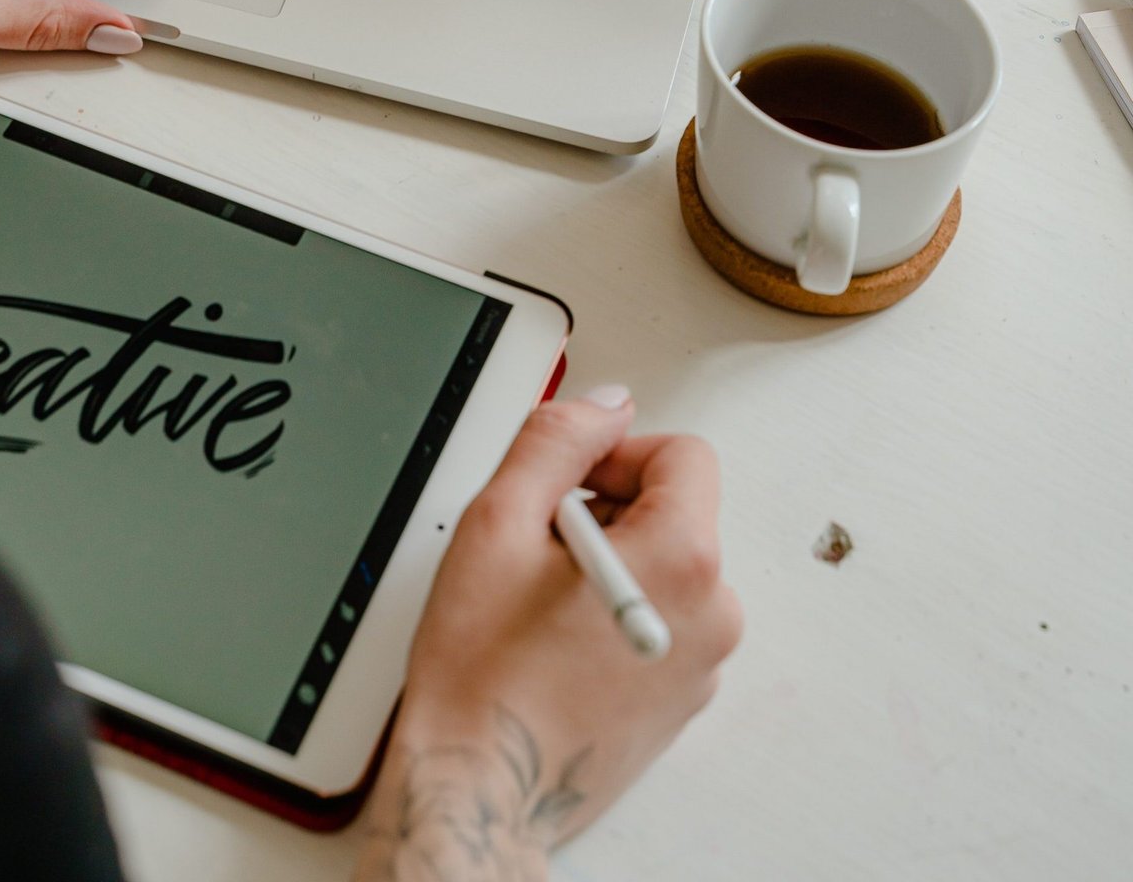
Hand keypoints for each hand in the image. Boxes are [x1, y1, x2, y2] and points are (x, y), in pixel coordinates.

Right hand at [355, 391, 742, 881]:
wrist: (480, 786)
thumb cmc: (482, 672)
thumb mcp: (498, 523)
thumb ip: (555, 443)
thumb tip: (602, 407)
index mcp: (682, 559)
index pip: (683, 455)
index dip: (614, 453)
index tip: (564, 483)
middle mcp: (713, 612)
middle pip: (674, 511)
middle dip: (605, 510)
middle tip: (533, 550)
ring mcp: (703, 663)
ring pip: (663, 567)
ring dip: (606, 562)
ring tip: (537, 604)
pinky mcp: (683, 699)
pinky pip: (660, 620)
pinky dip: (614, 612)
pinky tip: (554, 642)